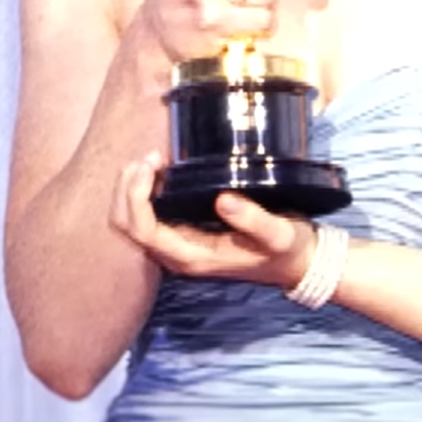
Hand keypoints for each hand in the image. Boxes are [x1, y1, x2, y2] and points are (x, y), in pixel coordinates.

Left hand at [110, 151, 317, 289]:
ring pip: (131, 221)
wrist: (294, 264)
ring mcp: (176, 245)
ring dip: (132, 188)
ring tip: (154, 159)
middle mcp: (176, 254)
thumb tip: (223, 200)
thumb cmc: (285, 249)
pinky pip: (147, 216)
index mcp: (191, 257)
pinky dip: (143, 191)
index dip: (137, 197)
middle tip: (151, 157)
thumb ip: (254, 221)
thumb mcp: (279, 235)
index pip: (143, 231)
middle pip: (127, 225)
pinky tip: (161, 170)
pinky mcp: (181, 234)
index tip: (151, 165)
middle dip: (127, 188)